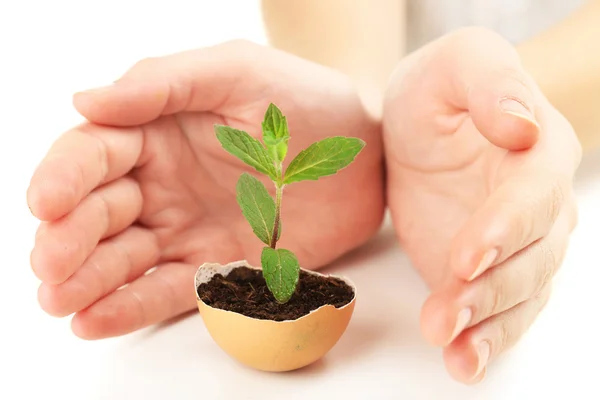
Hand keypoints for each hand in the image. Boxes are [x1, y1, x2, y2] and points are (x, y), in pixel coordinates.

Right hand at [27, 40, 383, 338]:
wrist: (363, 157)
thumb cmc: (304, 102)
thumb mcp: (238, 72)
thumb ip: (164, 83)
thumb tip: (85, 101)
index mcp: (156, 131)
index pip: (93, 153)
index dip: (64, 178)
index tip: (46, 202)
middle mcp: (161, 183)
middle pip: (97, 213)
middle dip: (67, 239)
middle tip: (50, 264)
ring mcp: (185, 229)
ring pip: (122, 258)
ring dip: (87, 280)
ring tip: (60, 299)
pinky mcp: (215, 266)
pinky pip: (166, 289)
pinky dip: (131, 305)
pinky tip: (95, 319)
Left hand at [383, 28, 580, 382]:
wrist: (424, 125)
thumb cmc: (439, 90)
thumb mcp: (457, 63)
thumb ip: (490, 82)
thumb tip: (522, 126)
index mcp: (539, 150)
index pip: (533, 196)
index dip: (505, 227)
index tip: (467, 256)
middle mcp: (541, 205)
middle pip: (532, 258)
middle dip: (491, 291)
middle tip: (446, 317)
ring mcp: (517, 245)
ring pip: (520, 294)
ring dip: (488, 327)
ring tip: (453, 351)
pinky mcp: (488, 271)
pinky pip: (500, 311)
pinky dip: (486, 340)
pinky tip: (463, 363)